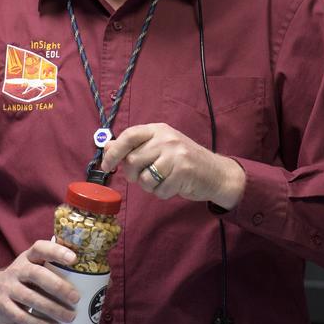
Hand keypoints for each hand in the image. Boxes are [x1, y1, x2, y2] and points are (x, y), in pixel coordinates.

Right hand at [0, 240, 79, 323]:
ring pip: (31, 298)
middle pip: (37, 274)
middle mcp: (17, 269)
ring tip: (70, 317)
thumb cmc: (22, 282)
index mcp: (28, 257)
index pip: (40, 248)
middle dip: (58, 286)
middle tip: (76, 298)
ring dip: (53, 309)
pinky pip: (22, 317)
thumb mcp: (33, 270)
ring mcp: (8, 288)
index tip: (74, 259)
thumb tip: (101, 282)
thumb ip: (56, 272)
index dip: (57, 251)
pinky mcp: (3, 307)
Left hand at [100, 122, 245, 209]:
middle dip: (134, 174)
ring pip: (144, 178)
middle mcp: (167, 139)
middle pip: (133, 160)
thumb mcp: (159, 147)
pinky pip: (159, 190)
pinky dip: (163, 193)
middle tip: (145, 175)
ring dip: (149, 186)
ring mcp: (176, 155)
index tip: (107, 165)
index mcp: (158, 130)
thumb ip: (135, 146)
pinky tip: (173, 185)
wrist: (216, 172)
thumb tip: (107, 147)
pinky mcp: (183, 173)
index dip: (114, 151)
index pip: (129, 135)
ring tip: (162, 180)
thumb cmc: (183, 161)